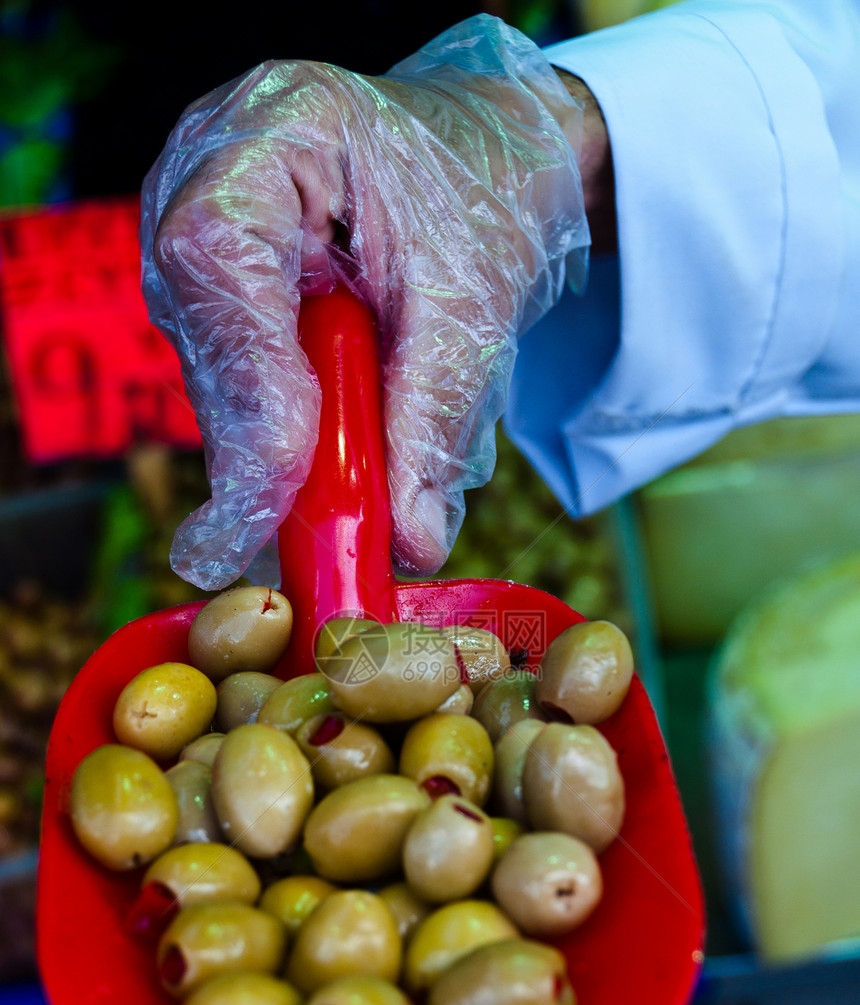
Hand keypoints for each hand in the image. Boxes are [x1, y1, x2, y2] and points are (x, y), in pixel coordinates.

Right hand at [141, 16, 591, 589]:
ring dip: (261, 451)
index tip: (283, 477)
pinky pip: (230, 376)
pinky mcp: (216, 286)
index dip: (247, 376)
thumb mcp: (472, 303)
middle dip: (250, 443)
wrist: (485, 158)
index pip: (218, 254)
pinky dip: (272, 437)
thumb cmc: (480, 199)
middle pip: (203, 327)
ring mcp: (199, 227)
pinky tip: (302, 486)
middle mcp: (209, 171)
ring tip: (310, 523)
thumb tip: (411, 541)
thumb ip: (436, 420)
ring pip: (211, 366)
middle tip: (285, 542)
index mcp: (276, 127)